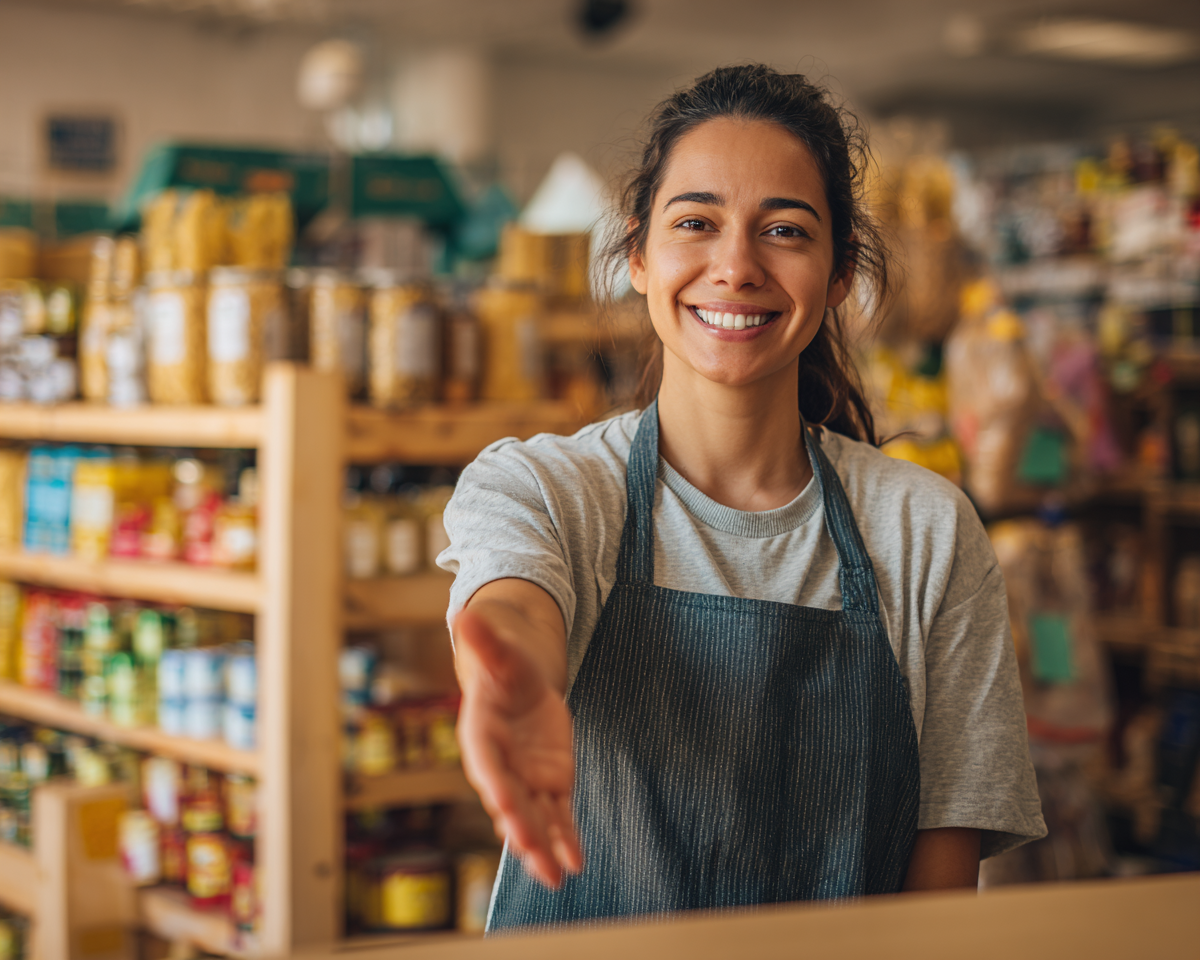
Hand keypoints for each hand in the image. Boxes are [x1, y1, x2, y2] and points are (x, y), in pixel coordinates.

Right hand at [454, 606, 582, 887]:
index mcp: (481, 736)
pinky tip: (575, 864)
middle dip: (521, 828)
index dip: (496, 784)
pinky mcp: (549, 784)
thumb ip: (485, 641)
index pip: (487, 764)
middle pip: (509, 801)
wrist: (520, 681)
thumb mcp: (500, 651)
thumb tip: (465, 615)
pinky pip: (558, 817)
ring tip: (555, 876)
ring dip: (543, 847)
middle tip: (533, 852)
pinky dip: (566, 839)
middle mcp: (500, 766)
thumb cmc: (504, 665)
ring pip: (534, 819)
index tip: (506, 804)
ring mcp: (525, 780)